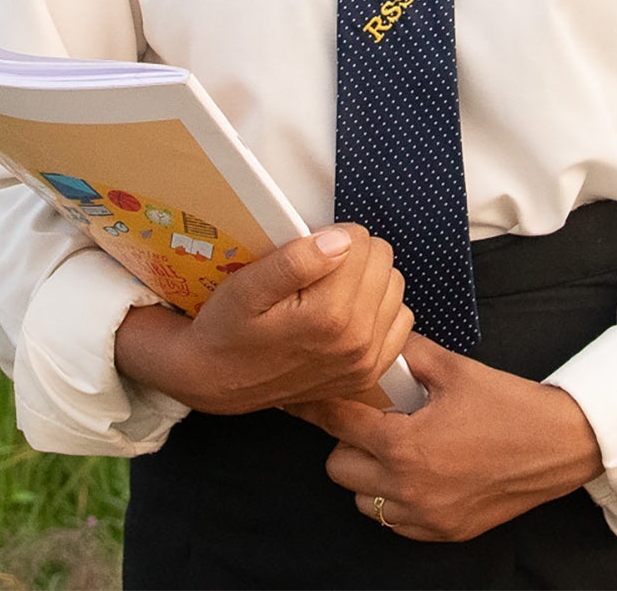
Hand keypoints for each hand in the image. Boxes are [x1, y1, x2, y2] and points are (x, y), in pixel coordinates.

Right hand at [114, 224, 412, 415]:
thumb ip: (295, 262)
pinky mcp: (369, 374)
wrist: (216, 380)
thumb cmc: (227, 329)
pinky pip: (400, 320)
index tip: (307, 251)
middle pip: (382, 260)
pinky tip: (347, 311)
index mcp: (329, 316)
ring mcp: (366, 362)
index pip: (360, 241)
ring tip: (329, 290)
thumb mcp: (247, 287)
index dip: (332, 236)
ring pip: (394, 286)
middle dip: (352, 255)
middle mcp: (356, 342)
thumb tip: (341, 240)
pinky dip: (379, 308)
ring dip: (367, 280)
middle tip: (316, 271)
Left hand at [294, 334, 604, 542]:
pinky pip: (394, 523)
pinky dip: (394, 500)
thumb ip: (408, 354)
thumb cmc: (509, 404)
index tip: (311, 394)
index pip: (339, 423)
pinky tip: (417, 473)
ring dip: (368, 473)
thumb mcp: (455, 369)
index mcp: (406, 445)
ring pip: (362, 500)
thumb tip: (379, 338)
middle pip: (339, 468)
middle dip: (347, 440)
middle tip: (372, 420)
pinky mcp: (444, 531)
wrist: (560, 444)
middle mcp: (409, 488)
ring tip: (396, 448)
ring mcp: (426, 516)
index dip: (322, 404)